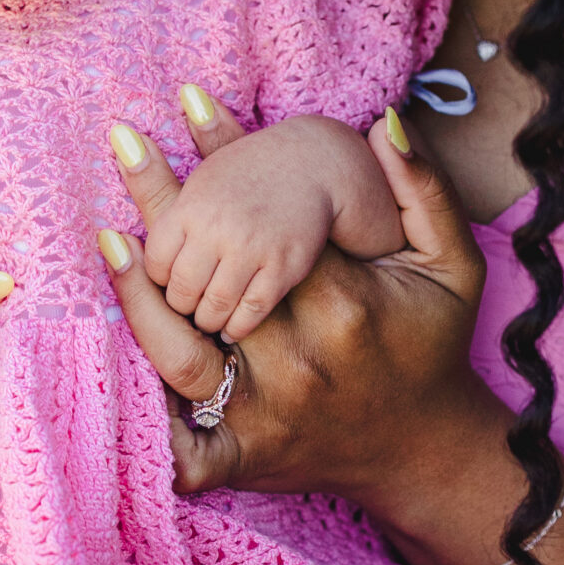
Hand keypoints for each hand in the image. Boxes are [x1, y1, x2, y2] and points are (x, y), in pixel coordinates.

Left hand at [99, 101, 492, 508]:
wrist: (424, 449)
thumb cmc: (432, 345)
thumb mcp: (454, 266)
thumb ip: (426, 192)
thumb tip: (384, 123)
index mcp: (344, 308)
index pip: (270, 224)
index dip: (228, 161)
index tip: (192, 105)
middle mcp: (296, 361)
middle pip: (212, 280)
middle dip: (166, 211)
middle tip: (125, 145)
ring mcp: (264, 415)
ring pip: (178, 354)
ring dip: (136, 298)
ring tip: (109, 239)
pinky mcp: (244, 459)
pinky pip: (182, 453)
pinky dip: (148, 428)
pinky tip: (110, 372)